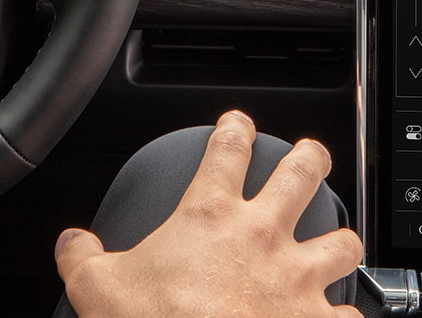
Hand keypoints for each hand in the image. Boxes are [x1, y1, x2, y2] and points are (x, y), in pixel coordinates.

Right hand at [55, 111, 363, 317]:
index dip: (233, 129)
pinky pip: (350, 313)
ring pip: (341, 241)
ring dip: (340, 241)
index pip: (225, 151)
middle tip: (310, 155)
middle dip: (309, 159)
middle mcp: (262, 236)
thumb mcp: (97, 288)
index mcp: (209, 217)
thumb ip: (82, 257)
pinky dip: (347, 316)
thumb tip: (71, 242)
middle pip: (300, 174)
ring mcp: (297, 277)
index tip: (237, 122)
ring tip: (339, 242)